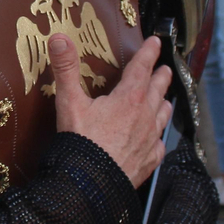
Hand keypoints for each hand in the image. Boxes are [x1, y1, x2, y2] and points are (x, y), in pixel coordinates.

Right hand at [51, 34, 171, 186]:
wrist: (91, 185)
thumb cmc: (80, 142)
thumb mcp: (69, 101)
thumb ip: (66, 68)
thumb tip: (59, 38)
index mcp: (129, 98)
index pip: (142, 68)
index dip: (149, 52)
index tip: (156, 42)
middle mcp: (145, 116)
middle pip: (158, 89)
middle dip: (161, 76)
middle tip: (164, 68)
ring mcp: (150, 139)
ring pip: (163, 114)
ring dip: (163, 103)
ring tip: (164, 99)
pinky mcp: (149, 161)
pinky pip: (159, 144)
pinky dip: (158, 136)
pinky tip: (156, 139)